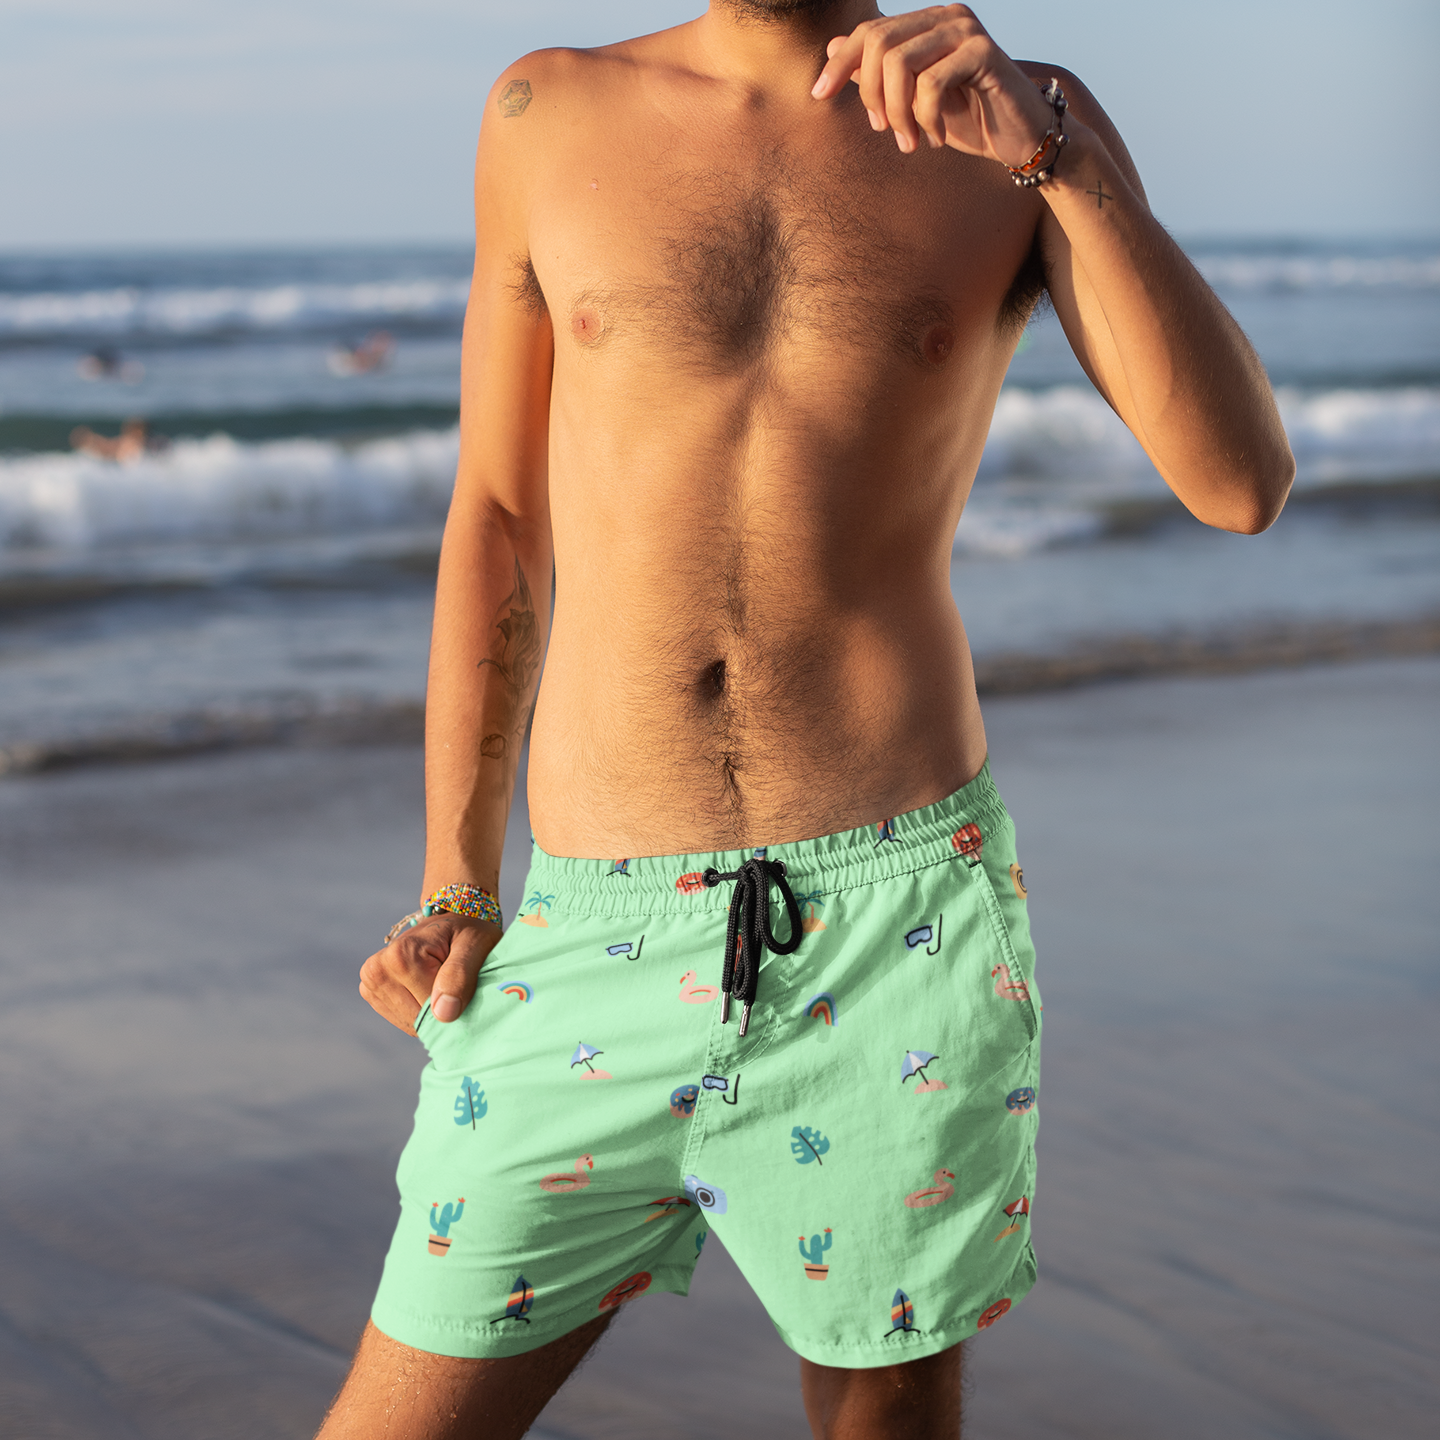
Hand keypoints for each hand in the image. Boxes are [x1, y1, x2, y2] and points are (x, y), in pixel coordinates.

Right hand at [358, 913, 501, 1034]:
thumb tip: (443, 1015)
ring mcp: (370, 983)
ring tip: (443, 983)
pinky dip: (421, 1013)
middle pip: (417, 1018)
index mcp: (400, 956)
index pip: (431, 1009)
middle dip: (443, 1010)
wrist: (449, 919)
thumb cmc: (467, 929)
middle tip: (457, 982)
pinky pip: (404, 1020)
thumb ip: (460, 976)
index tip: (466, 980)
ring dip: (432, 1013)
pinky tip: (429, 990)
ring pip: (410, 1023)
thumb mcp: (475, 944)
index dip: (455, 1003)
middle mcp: (377, 970)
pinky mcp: (371, 992)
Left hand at [811, 4, 1053, 166]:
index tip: (819, 96)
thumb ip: (877, 74)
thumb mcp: (911, 100)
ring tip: (911, 142)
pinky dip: (926, 119)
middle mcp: (946, 17)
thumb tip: (832, 48)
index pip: (868, 31)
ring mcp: (966, 30)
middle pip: (878, 44)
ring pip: (900, 64)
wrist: (1020, 139)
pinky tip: (936, 139)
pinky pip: (931, 83)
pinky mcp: (983, 52)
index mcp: (926, 24)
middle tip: (885, 132)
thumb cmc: (968, 119)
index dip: (839, 64)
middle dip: (872, 95)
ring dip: (898, 113)